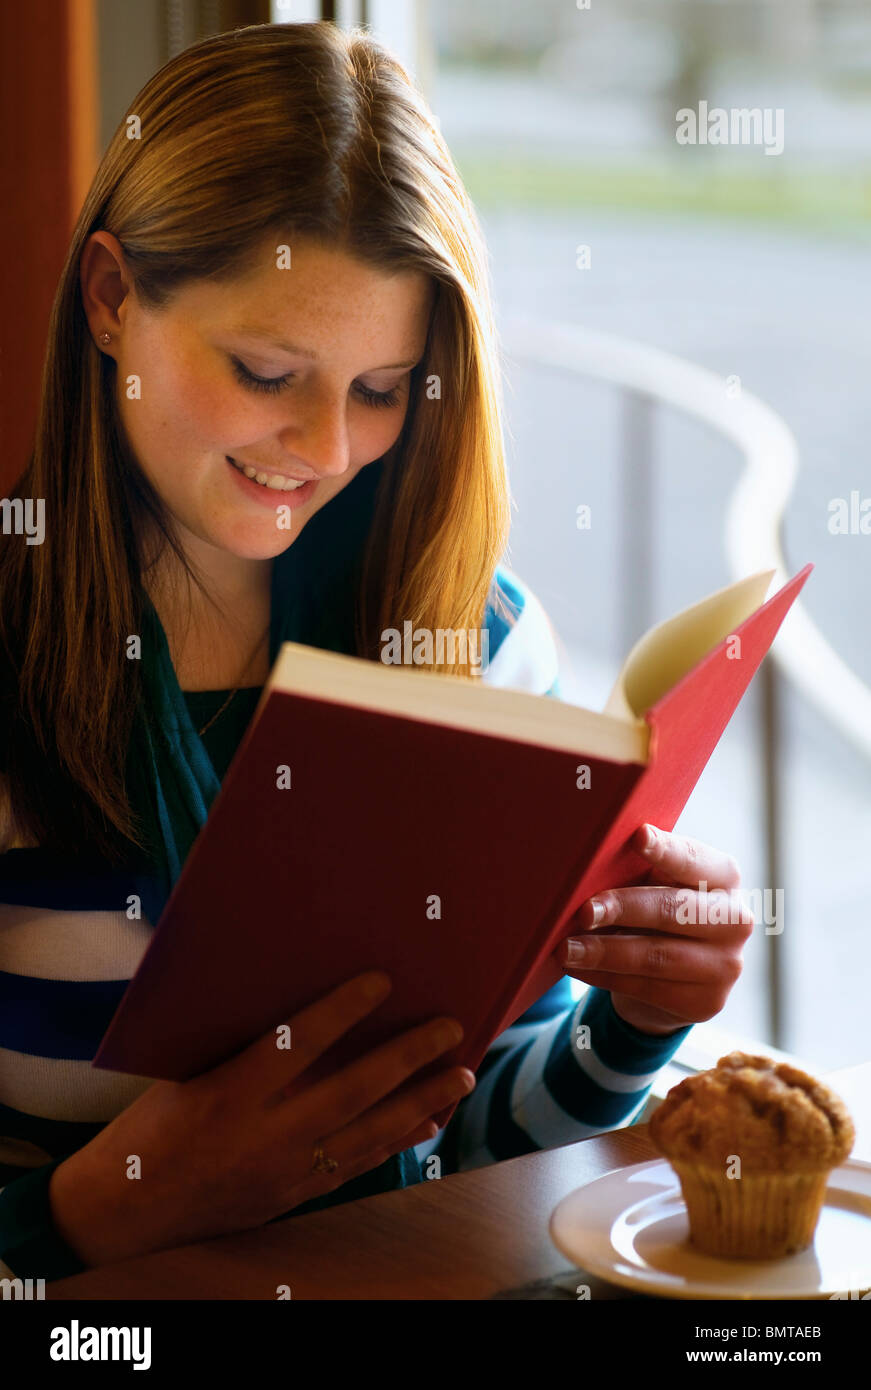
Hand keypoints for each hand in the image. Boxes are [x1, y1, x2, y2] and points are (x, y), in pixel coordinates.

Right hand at [49, 971, 473, 1266]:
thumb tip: (300, 1000)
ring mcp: (283, 1172)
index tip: (382, 981)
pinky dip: (397, 1142)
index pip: (296, 1044)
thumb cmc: (151, 1128)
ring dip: (421, 1102)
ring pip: (368, 1134)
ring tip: (462, 1075)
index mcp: (228, 1094)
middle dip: (407, 1059)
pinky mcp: (292, 1197)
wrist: (125, 1213)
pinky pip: (357, 1166)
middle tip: (450, 1029)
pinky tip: (428, 1122)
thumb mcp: (187, 1075)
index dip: (342, 1011)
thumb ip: (243, 1047)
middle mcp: (263, 1136)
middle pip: (351, 1092)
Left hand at [554, 825, 753, 1035]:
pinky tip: (577, 968)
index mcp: (724, 876)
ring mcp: (725, 966)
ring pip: (656, 956)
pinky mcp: (705, 1002)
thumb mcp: (655, 884)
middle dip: (622, 909)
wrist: (674, 974)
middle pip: (673, 910)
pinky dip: (605, 977)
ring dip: (604, 952)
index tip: (637, 836)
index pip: (694, 859)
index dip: (666, 850)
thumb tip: (590, 862)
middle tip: (582, 912)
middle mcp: (736, 920)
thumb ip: (639, 869)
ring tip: (566, 948)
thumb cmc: (657, 909)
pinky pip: (647, 988)